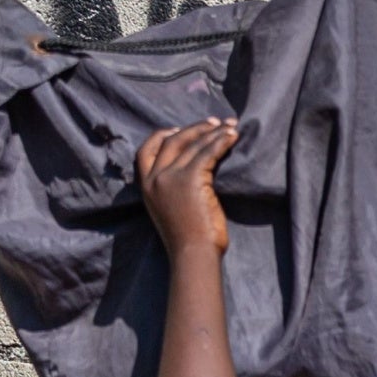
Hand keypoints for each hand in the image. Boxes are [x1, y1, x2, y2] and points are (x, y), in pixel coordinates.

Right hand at [134, 119, 238, 263]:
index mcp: (146, 186)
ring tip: (230, 126)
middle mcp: (155, 178)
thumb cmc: (188, 240)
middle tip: (214, 122)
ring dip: (213, 132)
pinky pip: (208, 152)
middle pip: (172, 141)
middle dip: (194, 128)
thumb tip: (192, 173)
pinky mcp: (191, 178)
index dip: (161, 136)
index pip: (144, 151)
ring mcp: (171, 177)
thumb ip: (171, 190)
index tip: (177, 128)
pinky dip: (221, 142)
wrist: (193, 254)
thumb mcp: (169, 210)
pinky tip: (232, 136)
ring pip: (193, 145)